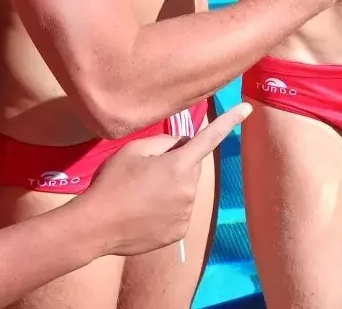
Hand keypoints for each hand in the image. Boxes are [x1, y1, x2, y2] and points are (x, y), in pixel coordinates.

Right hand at [83, 102, 251, 256]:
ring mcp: (186, 213)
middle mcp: (189, 190)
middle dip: (179, 163)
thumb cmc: (111, 183)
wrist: (94, 227)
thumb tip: (181, 144)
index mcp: (178, 165)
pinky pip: (180, 211)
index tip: (247, 109)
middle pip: (193, 166)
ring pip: (186, 190)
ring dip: (173, 187)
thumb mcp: (133, 150)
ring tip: (142, 195)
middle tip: (149, 171)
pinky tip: (145, 212)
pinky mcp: (179, 232)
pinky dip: (169, 208)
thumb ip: (164, 142)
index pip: (210, 137)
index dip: (229, 121)